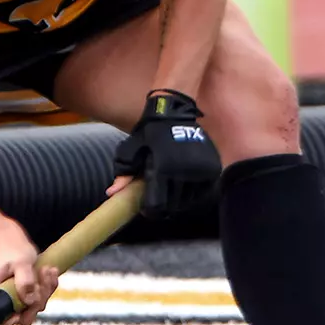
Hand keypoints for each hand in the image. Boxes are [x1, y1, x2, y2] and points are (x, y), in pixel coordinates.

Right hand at [0, 225, 58, 324]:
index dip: (9, 323)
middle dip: (37, 301)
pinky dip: (49, 286)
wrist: (14, 243)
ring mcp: (17, 302)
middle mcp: (4, 303)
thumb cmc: (13, 250)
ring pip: (35, 308)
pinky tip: (51, 270)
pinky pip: (42, 299)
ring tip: (46, 269)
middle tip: (41, 278)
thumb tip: (30, 300)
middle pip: (23, 318)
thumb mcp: (20, 261)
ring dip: (45, 290)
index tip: (21, 310)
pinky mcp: (28, 298)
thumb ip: (24, 280)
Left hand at [111, 89, 221, 216]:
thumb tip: (111, 194)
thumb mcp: (131, 150)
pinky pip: (205, 193)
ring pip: (190, 202)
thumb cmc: (149, 133)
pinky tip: (187, 192)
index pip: (157, 204)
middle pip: (174, 206)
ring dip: (181, 203)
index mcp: (162, 168)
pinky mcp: (213, 168)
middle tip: (160, 203)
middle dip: (165, 208)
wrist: (175, 113)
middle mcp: (184, 171)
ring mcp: (201, 170)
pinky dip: (195, 196)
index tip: (148, 209)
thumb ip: (123, 172)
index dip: (151, 211)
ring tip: (173, 196)